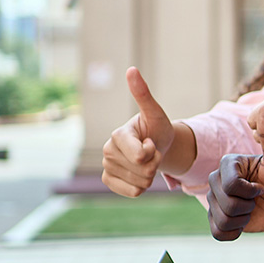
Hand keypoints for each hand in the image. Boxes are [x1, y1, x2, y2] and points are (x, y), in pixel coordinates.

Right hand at [100, 67, 176, 196]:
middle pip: (144, 171)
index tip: (151, 141)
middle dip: (155, 164)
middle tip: (152, 151)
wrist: (156, 144)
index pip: (141, 157)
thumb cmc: (156, 127)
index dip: (153, 152)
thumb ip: (143, 94)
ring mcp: (107, 166)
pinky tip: (139, 173)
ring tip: (147, 160)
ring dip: (150, 175)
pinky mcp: (109, 180)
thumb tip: (131, 69)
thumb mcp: (156, 113)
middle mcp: (107, 150)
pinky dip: (142, 186)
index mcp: (118, 134)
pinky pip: (133, 192)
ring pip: (141, 183)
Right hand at [208, 103, 263, 238]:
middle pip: (225, 203)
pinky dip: (235, 232)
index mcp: (228, 163)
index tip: (263, 187)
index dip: (250, 191)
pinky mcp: (216, 220)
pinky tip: (245, 223)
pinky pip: (218, 233)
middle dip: (248, 206)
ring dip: (244, 219)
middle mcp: (216, 180)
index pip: (231, 184)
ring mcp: (214, 200)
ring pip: (222, 219)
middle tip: (259, 199)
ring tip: (252, 209)